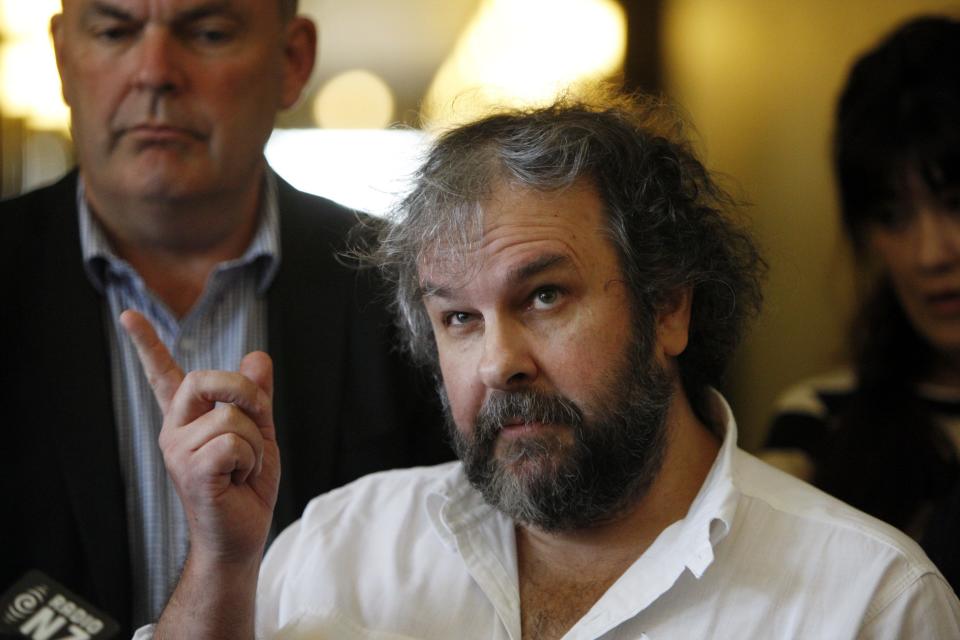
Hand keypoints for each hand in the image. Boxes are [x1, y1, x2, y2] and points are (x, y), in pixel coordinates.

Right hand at [120, 310, 279, 563]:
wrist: (241, 537)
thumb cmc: (246, 487)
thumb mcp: (259, 433)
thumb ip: (257, 397)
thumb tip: (257, 356)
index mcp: (188, 418)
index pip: (163, 373)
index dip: (146, 342)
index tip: (128, 314)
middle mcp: (175, 429)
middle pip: (210, 379)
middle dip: (247, 395)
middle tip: (257, 423)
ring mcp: (179, 450)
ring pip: (233, 417)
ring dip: (256, 444)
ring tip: (243, 469)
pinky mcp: (191, 470)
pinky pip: (234, 443)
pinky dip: (251, 461)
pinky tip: (238, 480)